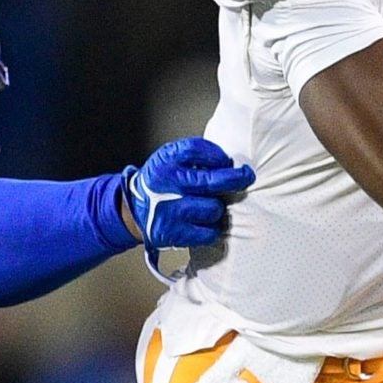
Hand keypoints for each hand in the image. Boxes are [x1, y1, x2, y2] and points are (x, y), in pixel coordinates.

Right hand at [121, 136, 254, 250]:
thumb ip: (196, 156)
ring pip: (213, 209)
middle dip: (236, 179)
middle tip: (246, 176)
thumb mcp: (171, 159)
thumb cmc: (163, 183)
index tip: (227, 161)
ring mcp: (170, 210)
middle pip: (211, 181)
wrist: (135, 211)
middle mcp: (166, 184)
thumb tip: (231, 163)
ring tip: (207, 206)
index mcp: (165, 161)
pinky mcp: (173, 233)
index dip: (218, 155)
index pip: (197, 150)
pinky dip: (211, 229)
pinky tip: (203, 223)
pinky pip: (209, 232)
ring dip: (217, 208)